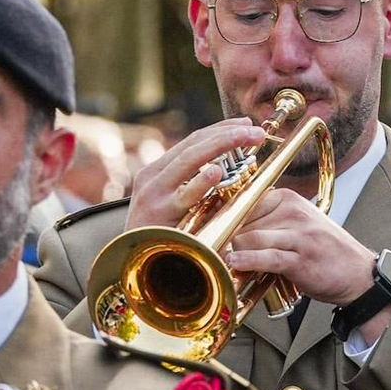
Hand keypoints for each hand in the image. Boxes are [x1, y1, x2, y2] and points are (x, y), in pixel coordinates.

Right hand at [125, 119, 268, 229]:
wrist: (133, 265)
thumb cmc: (161, 236)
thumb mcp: (176, 204)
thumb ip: (197, 186)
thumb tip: (232, 168)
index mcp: (157, 171)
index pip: (192, 141)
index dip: (221, 129)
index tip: (246, 124)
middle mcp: (153, 177)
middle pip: (193, 145)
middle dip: (228, 133)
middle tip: (257, 131)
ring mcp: (155, 195)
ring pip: (189, 161)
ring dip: (222, 145)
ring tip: (246, 138)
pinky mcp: (160, 215)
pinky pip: (184, 196)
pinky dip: (200, 182)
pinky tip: (217, 171)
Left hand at [221, 188, 380, 307]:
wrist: (359, 275)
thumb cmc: (324, 252)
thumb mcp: (296, 226)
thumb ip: (266, 223)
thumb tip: (226, 230)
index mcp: (288, 199)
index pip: (244, 204)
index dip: (225, 221)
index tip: (212, 233)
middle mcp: (294, 212)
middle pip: (242, 222)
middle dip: (227, 240)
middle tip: (215, 252)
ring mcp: (299, 235)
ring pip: (250, 238)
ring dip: (233, 253)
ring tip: (223, 262)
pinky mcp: (301, 258)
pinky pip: (268, 257)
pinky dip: (248, 261)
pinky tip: (235, 264)